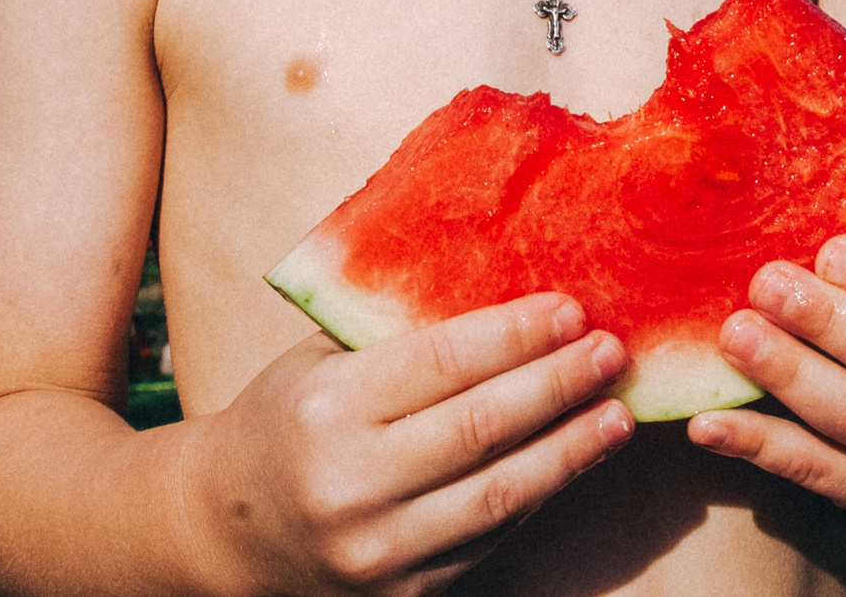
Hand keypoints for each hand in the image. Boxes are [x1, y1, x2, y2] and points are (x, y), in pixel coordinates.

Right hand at [187, 293, 632, 595]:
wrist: (226, 529)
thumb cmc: (289, 419)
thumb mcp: (322, 360)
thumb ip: (401, 327)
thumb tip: (511, 280)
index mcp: (328, 409)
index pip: (446, 363)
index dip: (518, 335)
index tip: (573, 309)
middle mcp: (350, 484)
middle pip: (484, 428)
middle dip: (559, 385)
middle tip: (613, 351)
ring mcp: (377, 549)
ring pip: (500, 495)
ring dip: (571, 451)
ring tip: (619, 414)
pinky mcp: (403, 592)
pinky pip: (490, 538)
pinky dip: (540, 495)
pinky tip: (574, 458)